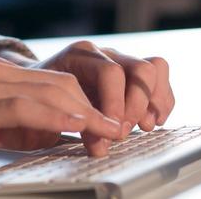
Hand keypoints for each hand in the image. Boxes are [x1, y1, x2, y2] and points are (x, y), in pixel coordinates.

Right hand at [0, 57, 122, 166]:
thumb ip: (15, 123)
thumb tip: (52, 133)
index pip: (57, 82)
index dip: (88, 103)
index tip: (110, 125)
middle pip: (63, 82)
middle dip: (96, 107)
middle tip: (119, 132)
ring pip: (52, 90)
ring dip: (87, 113)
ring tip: (110, 132)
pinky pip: (25, 107)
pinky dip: (56, 116)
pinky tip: (76, 126)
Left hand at [18, 42, 174, 156]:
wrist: (39, 83)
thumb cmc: (45, 95)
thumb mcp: (52, 104)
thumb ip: (76, 122)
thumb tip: (101, 147)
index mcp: (81, 54)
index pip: (110, 73)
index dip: (116, 104)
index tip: (113, 130)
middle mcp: (105, 53)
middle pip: (139, 69)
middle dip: (136, 105)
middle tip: (124, 132)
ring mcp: (122, 59)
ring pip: (155, 68)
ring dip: (154, 101)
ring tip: (146, 126)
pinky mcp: (133, 72)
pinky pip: (160, 77)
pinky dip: (162, 100)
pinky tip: (154, 121)